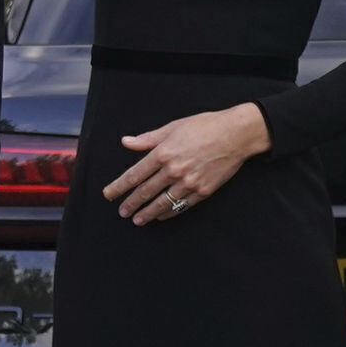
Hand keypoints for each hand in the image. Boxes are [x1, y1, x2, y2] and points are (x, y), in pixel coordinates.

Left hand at [105, 102, 268, 225]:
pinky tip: (161, 216)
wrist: (236, 134)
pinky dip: (169, 212)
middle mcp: (173, 170)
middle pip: (145, 192)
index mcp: (163, 153)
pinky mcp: (202, 191)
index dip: (119, 187)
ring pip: (162, 203)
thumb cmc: (205, 126)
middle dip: (131, 203)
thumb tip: (126, 142)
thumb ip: (148, 139)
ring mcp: (188, 183)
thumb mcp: (173, 127)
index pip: (134, 175)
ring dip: (147, 213)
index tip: (109, 194)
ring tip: (138, 220)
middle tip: (122, 212)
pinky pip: (181, 206)